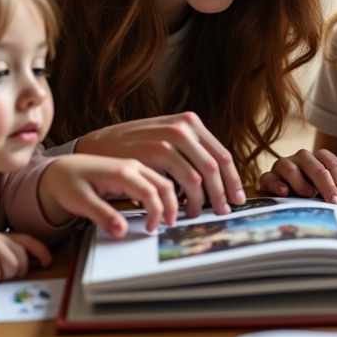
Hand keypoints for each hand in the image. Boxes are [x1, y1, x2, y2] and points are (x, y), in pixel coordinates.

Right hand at [0, 232, 51, 284]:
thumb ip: (9, 255)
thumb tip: (31, 266)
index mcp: (3, 236)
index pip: (29, 241)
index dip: (41, 252)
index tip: (48, 263)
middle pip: (22, 260)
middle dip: (15, 274)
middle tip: (0, 276)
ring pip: (12, 268)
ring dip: (1, 278)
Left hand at [39, 154, 177, 232]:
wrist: (59, 169)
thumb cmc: (67, 183)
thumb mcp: (80, 202)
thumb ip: (102, 216)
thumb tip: (121, 231)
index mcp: (121, 172)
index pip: (150, 192)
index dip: (156, 213)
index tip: (150, 229)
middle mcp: (131, 166)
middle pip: (163, 184)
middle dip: (172, 206)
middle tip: (170, 225)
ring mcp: (133, 167)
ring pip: (162, 181)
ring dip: (170, 199)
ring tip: (169, 218)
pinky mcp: (132, 171)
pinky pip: (155, 180)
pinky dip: (163, 193)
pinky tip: (161, 206)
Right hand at [74, 112, 245, 217]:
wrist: (99, 145)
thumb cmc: (135, 144)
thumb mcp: (166, 136)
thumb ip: (189, 149)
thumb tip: (216, 176)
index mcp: (190, 122)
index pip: (221, 154)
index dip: (232, 179)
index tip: (237, 197)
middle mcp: (183, 127)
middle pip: (215, 166)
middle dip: (222, 193)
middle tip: (224, 210)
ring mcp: (169, 139)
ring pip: (200, 176)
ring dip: (203, 200)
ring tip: (198, 213)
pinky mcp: (155, 153)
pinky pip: (180, 182)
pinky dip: (185, 199)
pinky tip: (183, 209)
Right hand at [258, 149, 336, 202]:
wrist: (280, 193)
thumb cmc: (307, 191)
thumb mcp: (322, 189)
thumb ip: (332, 191)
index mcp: (318, 158)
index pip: (333, 163)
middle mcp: (301, 158)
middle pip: (317, 167)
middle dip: (327, 185)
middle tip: (333, 202)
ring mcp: (283, 164)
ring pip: (291, 169)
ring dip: (302, 184)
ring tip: (309, 195)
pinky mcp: (268, 176)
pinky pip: (270, 177)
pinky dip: (277, 184)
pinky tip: (284, 192)